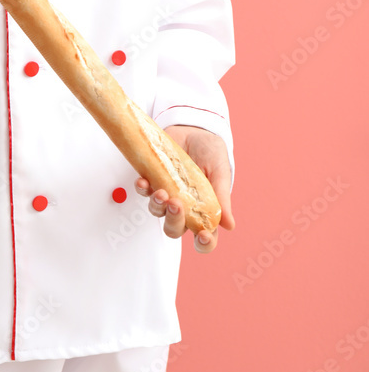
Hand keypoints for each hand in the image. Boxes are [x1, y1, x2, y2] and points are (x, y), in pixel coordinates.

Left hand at [135, 125, 234, 253]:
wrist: (194, 128)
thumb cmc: (211, 151)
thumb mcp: (220, 171)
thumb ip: (222, 196)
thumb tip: (229, 225)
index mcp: (204, 210)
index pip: (205, 237)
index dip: (203, 243)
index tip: (201, 235)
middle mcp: (184, 207)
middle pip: (174, 229)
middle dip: (174, 222)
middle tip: (176, 204)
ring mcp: (167, 193)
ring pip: (157, 212)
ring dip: (157, 206)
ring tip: (161, 191)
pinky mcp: (153, 179)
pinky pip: (144, 191)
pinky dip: (142, 189)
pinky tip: (143, 182)